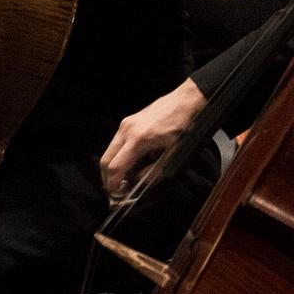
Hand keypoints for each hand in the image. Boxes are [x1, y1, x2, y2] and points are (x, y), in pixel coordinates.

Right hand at [101, 78, 202, 198]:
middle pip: (105, 161)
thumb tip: (139, 183)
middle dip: (108, 178)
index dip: (113, 185)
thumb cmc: (185, 124)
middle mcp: (126, 130)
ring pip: (109, 151)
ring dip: (113, 167)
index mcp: (138, 139)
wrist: (188, 99)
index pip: (115, 168)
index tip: (118, 195)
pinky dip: (119, 155)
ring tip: (126, 177)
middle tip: (117, 189)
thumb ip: (155, 170)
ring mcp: (125, 124)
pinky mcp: (128, 121)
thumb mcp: (174, 152)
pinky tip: (133, 161)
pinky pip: (117, 143)